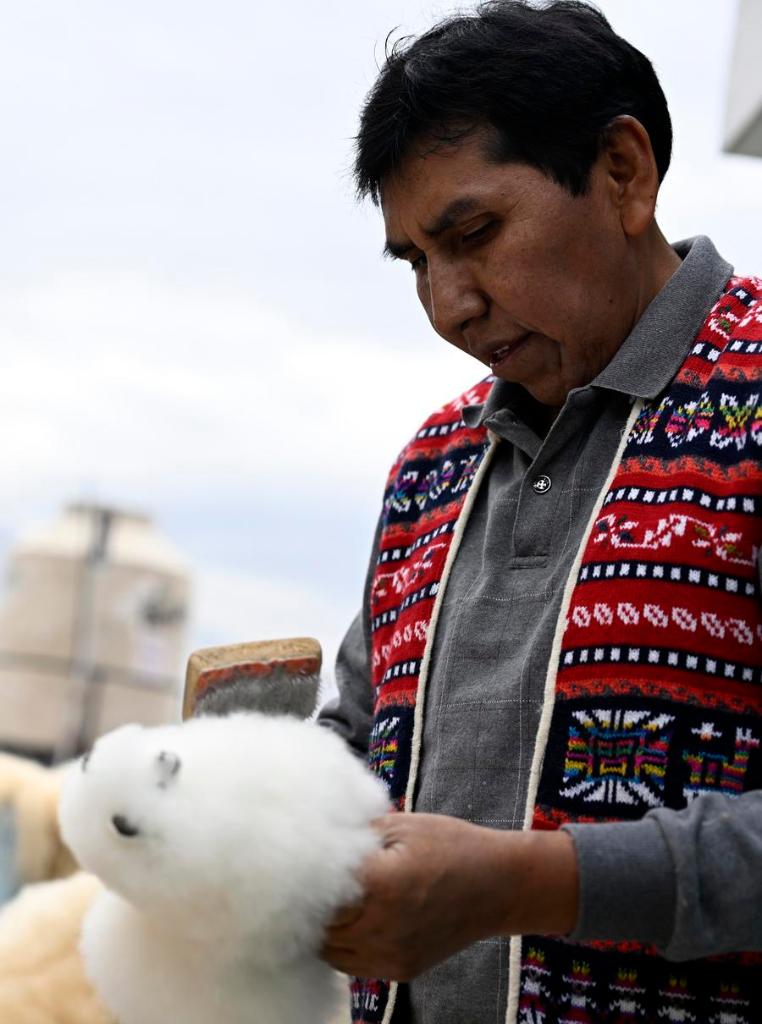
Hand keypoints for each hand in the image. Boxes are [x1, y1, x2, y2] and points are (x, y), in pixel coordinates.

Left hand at [321, 812, 577, 981]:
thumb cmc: (451, 845)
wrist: (499, 887)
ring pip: (329, 950)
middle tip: (304, 877)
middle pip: (318, 924)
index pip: (316, 888)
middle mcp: (380, 928)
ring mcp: (389, 956)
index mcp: (379, 885)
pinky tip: (349, 918)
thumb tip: (313, 833)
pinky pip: (350, 964)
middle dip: (308, 902)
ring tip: (328, 898)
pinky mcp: (398, 971)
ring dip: (322, 926)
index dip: (301, 874)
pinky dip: (341, 944)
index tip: (294, 859)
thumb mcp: (401, 825)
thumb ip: (355, 834)